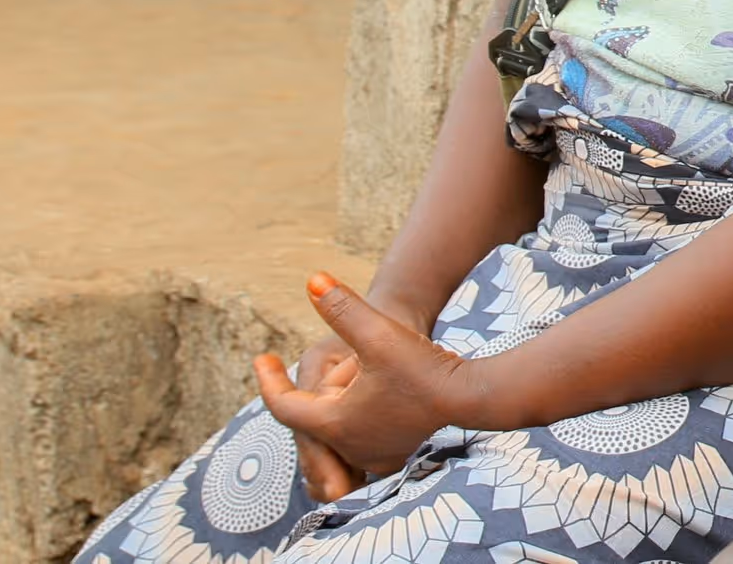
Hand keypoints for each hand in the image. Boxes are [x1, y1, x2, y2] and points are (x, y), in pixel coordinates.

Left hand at [255, 273, 477, 480]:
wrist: (471, 396)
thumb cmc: (423, 368)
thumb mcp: (379, 334)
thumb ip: (343, 308)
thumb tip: (312, 279)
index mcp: (334, 422)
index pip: (282, 405)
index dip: (267, 379)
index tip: (261, 358)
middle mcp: (348, 445)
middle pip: (305, 422)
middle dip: (295, 396)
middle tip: (282, 373)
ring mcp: (371, 454)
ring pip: (331, 435)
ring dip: (322, 411)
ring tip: (317, 389)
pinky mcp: (393, 453)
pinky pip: (354, 444)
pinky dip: (346, 425)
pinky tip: (355, 407)